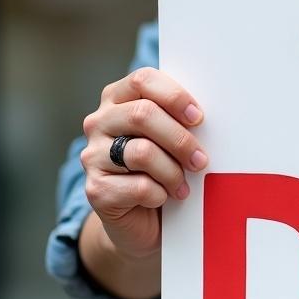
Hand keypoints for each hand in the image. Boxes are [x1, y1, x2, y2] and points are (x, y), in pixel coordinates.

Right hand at [80, 68, 208, 260]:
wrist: (142, 219)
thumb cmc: (163, 169)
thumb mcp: (171, 139)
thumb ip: (179, 120)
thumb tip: (206, 116)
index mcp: (117, 100)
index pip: (142, 80)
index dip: (175, 96)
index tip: (198, 118)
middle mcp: (99, 123)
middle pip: (143, 114)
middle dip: (180, 139)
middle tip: (201, 160)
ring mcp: (92, 156)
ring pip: (143, 152)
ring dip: (173, 172)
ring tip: (183, 186)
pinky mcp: (96, 190)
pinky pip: (139, 186)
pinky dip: (161, 194)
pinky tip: (164, 199)